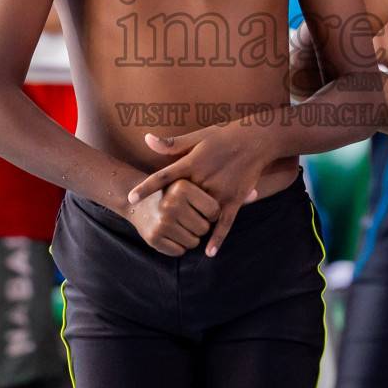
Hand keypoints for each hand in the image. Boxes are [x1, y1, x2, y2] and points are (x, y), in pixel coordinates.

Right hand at [125, 179, 223, 256]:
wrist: (138, 204)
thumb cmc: (172, 195)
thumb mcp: (188, 186)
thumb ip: (214, 193)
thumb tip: (249, 198)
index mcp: (182, 187)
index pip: (214, 210)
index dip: (212, 214)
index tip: (203, 211)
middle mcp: (171, 204)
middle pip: (204, 228)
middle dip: (200, 227)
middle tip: (188, 219)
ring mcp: (161, 222)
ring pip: (193, 242)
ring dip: (190, 238)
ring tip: (179, 226)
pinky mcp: (153, 238)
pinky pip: (179, 251)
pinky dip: (178, 247)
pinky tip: (170, 235)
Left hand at [128, 125, 267, 256]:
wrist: (256, 139)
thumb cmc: (224, 136)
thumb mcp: (197, 137)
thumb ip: (172, 144)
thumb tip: (147, 138)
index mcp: (192, 163)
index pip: (163, 177)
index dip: (146, 188)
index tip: (130, 198)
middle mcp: (204, 179)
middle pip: (181, 200)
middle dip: (170, 210)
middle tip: (157, 218)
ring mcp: (220, 192)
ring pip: (200, 214)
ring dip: (191, 225)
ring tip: (181, 234)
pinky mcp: (235, 200)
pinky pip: (225, 223)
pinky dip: (217, 238)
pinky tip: (209, 252)